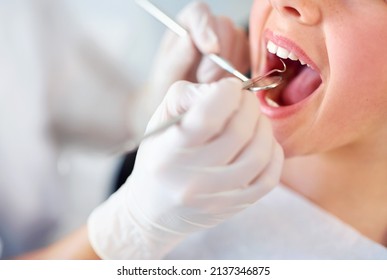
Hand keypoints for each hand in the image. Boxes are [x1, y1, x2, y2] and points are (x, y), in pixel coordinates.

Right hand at [88, 78, 283, 258]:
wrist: (154, 211)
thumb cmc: (159, 159)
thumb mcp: (160, 122)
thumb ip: (187, 96)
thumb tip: (222, 89)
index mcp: (169, 152)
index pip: (208, 117)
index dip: (227, 93)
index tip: (230, 87)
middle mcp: (192, 179)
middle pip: (238, 132)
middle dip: (249, 105)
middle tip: (244, 100)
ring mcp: (216, 197)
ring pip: (259, 155)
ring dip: (263, 127)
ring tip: (254, 120)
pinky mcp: (234, 207)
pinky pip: (269, 178)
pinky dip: (273, 154)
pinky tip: (262, 144)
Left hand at [147, 2, 249, 103]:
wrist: (180, 107)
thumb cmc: (168, 88)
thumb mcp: (165, 77)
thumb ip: (176, 58)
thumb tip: (189, 39)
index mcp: (185, 25)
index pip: (199, 13)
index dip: (207, 29)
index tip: (212, 50)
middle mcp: (208, 28)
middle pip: (225, 27)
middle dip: (218, 57)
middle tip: (206, 80)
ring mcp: (227, 41)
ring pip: (240, 42)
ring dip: (228, 68)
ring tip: (211, 85)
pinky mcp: (241, 56)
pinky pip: (249, 57)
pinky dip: (240, 72)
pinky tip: (224, 84)